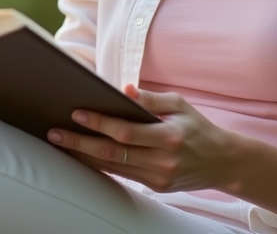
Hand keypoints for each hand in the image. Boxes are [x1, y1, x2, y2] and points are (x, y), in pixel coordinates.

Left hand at [46, 84, 242, 193]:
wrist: (222, 162)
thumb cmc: (197, 127)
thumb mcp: (179, 104)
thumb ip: (150, 99)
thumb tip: (122, 90)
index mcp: (169, 136)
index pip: (126, 132)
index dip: (99, 123)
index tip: (76, 113)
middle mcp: (162, 160)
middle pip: (113, 153)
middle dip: (79, 143)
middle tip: (54, 133)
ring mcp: (158, 177)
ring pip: (112, 167)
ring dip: (83, 156)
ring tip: (60, 144)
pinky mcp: (155, 186)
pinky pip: (121, 174)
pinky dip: (99, 164)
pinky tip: (82, 155)